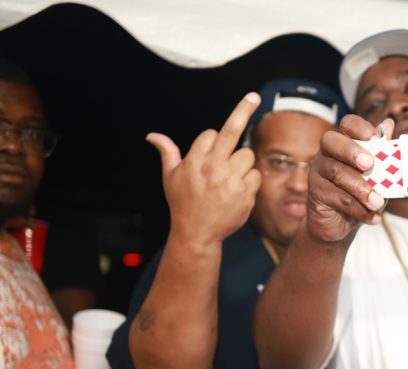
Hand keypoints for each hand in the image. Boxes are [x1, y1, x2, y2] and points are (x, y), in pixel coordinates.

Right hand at [146, 93, 262, 249]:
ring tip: (230, 178)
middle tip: (254, 96)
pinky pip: (255, 175)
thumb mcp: (170, 177)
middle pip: (232, 131)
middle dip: (243, 110)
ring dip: (242, 162)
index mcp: (196, 159)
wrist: (197, 233)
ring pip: (247, 155)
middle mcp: (214, 166)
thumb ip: (167, 152)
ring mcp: (231, 179)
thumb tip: (152, 135)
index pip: (212, 133)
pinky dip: (250, 180)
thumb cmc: (183, 203)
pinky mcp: (246, 193)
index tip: (212, 149)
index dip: (213, 140)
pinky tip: (238, 191)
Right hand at [307, 114, 387, 241]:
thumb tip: (389, 125)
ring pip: (337, 172)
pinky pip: (337, 197)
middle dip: (351, 150)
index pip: (348, 124)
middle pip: (331, 141)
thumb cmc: (361, 195)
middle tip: (369, 164)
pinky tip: (373, 217)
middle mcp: (327, 153)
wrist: (340, 225)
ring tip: (378, 203)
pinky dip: (358, 209)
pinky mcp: (315, 192)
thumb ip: (384, 155)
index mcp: (344, 143)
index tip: (377, 139)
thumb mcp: (378, 177)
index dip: (360, 128)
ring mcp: (318, 171)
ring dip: (361, 189)